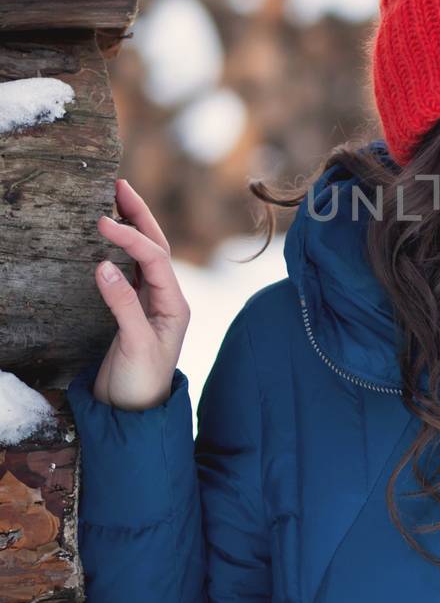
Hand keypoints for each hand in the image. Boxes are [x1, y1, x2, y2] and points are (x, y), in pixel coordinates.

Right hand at [90, 177, 190, 410]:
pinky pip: (129, 272)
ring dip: (132, 227)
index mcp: (174, 304)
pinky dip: (120, 250)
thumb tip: (102, 265)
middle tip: (119, 186)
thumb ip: (122, 306)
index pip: (155, 258)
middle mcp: (167, 299)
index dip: (130, 237)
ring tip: (115, 200)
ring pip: (143, 256)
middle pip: (156, 247)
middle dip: (139, 216)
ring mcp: (150, 304)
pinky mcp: (133, 312)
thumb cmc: (139, 386)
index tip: (102, 221)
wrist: (133, 416)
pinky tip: (107, 237)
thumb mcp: (133, 345)